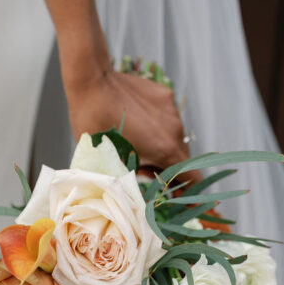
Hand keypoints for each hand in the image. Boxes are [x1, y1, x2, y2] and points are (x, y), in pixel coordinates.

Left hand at [66, 66, 199, 183]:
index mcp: (165, 150)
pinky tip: (135, 123)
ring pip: (173, 138)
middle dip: (170, 171)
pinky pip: (166, 118)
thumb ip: (132, 178)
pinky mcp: (165, 95)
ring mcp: (172, 111)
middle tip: (150, 176)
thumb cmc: (95, 124)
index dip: (191, 193)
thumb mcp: (110, 162)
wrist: (92, 81)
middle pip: (182, 159)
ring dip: (161, 147)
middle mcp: (175, 130)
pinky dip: (156, 127)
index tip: (188, 203)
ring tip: (137, 147)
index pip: (191, 178)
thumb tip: (141, 187)